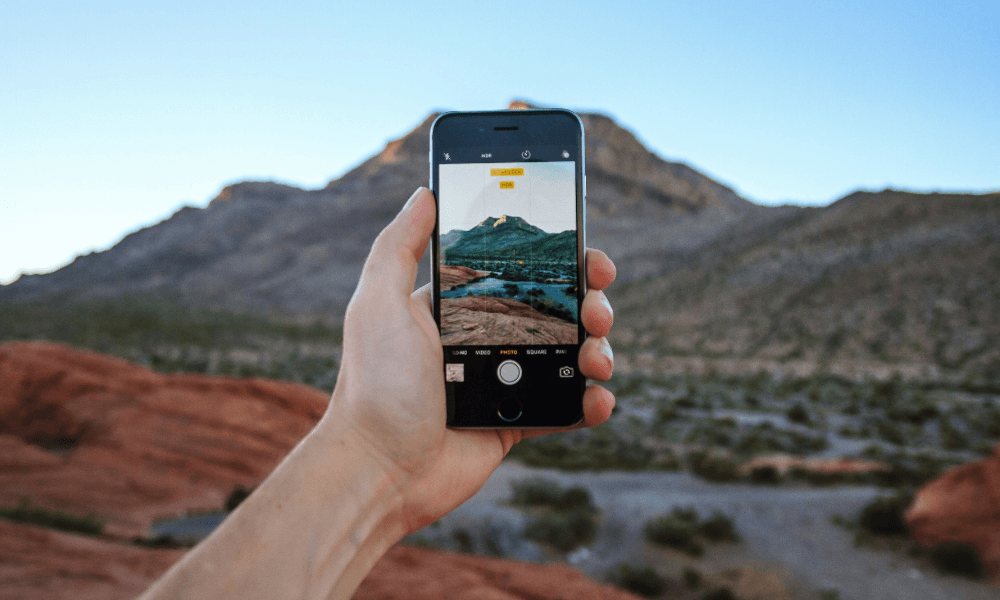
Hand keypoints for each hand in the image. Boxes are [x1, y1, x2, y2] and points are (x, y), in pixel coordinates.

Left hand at [326, 187, 616, 534]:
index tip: (589, 255)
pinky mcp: (515, 421)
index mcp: (456, 307)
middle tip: (596, 311)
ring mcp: (503, 380)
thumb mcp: (377, 303)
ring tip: (596, 358)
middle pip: (555, 308)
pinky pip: (565, 407)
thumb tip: (424, 192)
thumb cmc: (374, 385)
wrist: (379, 470)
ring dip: (597, 350)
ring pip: (568, 355)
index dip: (559, 260)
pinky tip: (596, 399)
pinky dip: (590, 402)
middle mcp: (483, 338)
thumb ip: (399, 246)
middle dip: (589, 303)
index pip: (518, 270)